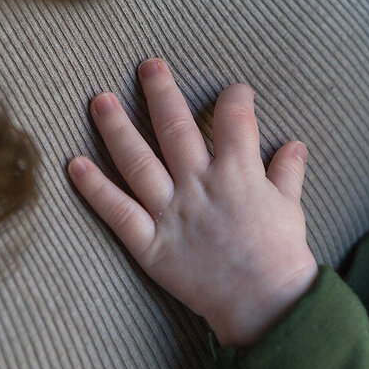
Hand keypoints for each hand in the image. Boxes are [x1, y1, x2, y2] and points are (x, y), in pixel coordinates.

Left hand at [67, 58, 317, 346]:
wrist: (265, 303)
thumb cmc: (280, 255)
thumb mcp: (291, 207)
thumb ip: (287, 173)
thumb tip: (294, 146)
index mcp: (239, 173)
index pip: (234, 120)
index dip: (235, 99)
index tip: (234, 91)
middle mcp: (200, 186)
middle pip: (175, 128)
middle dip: (160, 92)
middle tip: (147, 65)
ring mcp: (172, 213)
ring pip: (138, 161)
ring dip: (116, 128)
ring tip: (98, 99)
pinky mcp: (152, 244)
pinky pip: (118, 212)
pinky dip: (95, 188)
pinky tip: (74, 164)